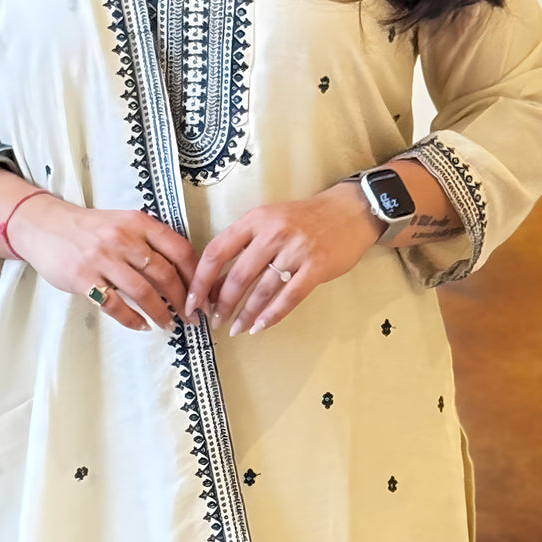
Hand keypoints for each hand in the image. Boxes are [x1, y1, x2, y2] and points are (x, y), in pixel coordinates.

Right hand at [9, 194, 198, 332]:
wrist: (47, 226)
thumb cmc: (91, 228)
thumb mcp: (124, 223)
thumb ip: (150, 242)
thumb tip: (185, 272)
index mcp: (139, 223)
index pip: (180, 250)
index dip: (196, 276)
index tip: (203, 295)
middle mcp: (124, 238)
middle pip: (166, 274)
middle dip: (184, 301)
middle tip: (192, 318)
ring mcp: (103, 258)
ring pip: (144, 292)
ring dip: (161, 313)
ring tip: (169, 324)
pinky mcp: (84, 278)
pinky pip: (115, 305)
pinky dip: (132, 319)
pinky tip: (141, 325)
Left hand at [183, 182, 381, 336]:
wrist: (348, 212)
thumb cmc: (302, 219)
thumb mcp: (268, 221)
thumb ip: (243, 247)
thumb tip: (214, 284)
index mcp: (255, 219)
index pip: (217, 251)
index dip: (201, 280)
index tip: (192, 302)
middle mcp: (273, 233)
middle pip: (238, 275)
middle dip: (222, 304)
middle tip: (215, 321)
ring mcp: (296, 250)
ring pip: (262, 290)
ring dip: (245, 314)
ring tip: (235, 329)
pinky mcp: (316, 267)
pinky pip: (289, 297)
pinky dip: (272, 316)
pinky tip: (260, 327)